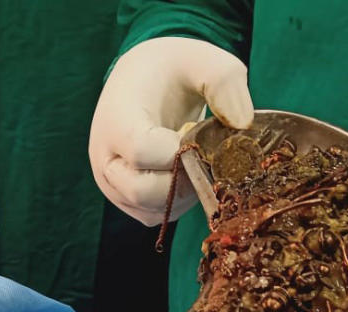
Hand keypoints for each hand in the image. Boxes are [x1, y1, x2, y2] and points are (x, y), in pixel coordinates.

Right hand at [89, 37, 253, 226]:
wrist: (142, 79)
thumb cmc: (173, 69)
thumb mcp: (204, 59)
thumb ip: (226, 83)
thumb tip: (243, 124)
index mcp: (117, 119)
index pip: (142, 151)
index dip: (179, 151)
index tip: (197, 132)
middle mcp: (105, 156)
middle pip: (141, 191)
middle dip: (183, 179)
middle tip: (202, 155)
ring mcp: (111, 182)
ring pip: (149, 209)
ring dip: (183, 194)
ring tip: (195, 161)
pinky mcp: (123, 198)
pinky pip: (152, 216)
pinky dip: (176, 204)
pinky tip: (187, 175)